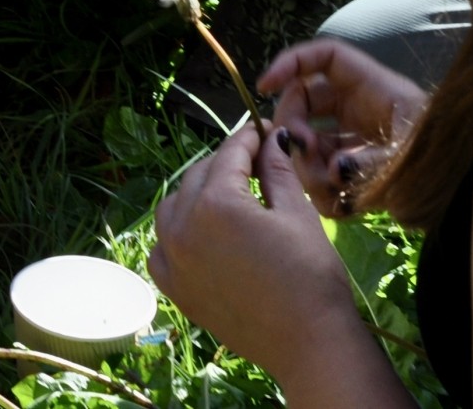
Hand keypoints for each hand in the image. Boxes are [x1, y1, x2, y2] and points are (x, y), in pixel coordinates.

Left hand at [149, 120, 352, 381]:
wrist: (308, 341)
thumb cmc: (310, 273)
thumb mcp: (296, 212)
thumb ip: (276, 169)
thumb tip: (271, 137)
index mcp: (216, 203)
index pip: (229, 154)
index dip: (249, 138)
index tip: (262, 130)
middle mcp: (183, 227)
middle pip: (199, 176)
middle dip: (225, 164)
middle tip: (255, 162)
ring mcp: (173, 261)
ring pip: (173, 208)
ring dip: (196, 194)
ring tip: (229, 196)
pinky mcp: (175, 290)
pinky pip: (162, 248)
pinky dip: (176, 233)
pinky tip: (201, 234)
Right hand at [258, 38, 428, 218]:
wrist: (463, 190)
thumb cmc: (443, 157)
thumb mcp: (412, 155)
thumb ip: (374, 162)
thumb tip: (337, 170)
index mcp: (371, 86)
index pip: (323, 57)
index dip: (290, 63)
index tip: (264, 87)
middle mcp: (358, 106)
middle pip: (305, 101)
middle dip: (294, 126)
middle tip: (297, 151)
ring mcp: (354, 135)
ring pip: (310, 140)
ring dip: (307, 165)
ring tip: (328, 189)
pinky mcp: (354, 165)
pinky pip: (324, 171)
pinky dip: (324, 190)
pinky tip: (340, 204)